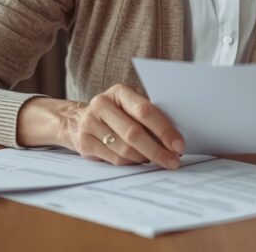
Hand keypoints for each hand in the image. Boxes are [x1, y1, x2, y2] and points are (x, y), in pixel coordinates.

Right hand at [60, 84, 185, 167]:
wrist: (77, 120)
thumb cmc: (116, 113)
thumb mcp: (130, 106)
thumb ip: (149, 116)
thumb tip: (175, 140)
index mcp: (119, 92)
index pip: (145, 111)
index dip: (164, 130)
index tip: (179, 145)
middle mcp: (102, 104)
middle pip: (134, 133)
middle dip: (157, 150)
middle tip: (173, 161)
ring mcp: (90, 124)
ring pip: (125, 149)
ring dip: (145, 158)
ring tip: (158, 161)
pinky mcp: (85, 142)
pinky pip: (115, 159)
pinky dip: (132, 163)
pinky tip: (141, 161)